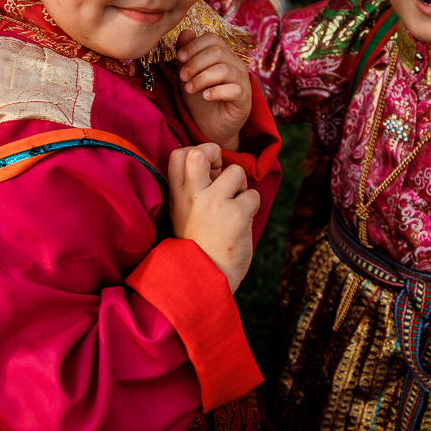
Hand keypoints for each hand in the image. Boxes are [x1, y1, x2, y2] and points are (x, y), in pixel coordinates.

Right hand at [168, 143, 259, 292]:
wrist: (203, 279)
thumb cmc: (197, 245)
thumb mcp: (183, 213)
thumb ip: (196, 188)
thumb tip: (217, 165)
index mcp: (177, 194)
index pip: (179, 153)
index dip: (197, 151)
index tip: (206, 168)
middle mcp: (193, 195)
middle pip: (201, 151)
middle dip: (217, 153)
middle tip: (222, 173)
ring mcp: (215, 203)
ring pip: (236, 171)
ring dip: (241, 187)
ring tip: (234, 206)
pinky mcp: (236, 214)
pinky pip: (253, 196)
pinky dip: (252, 207)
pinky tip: (242, 222)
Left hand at [176, 29, 251, 152]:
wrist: (209, 127)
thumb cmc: (200, 99)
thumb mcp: (189, 75)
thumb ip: (187, 55)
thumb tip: (186, 31)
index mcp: (223, 55)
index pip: (212, 39)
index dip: (194, 45)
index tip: (179, 57)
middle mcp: (235, 65)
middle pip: (218, 52)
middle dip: (196, 63)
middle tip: (182, 76)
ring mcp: (242, 82)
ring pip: (224, 70)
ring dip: (202, 78)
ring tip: (189, 89)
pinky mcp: (245, 100)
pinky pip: (234, 90)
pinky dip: (217, 92)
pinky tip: (205, 97)